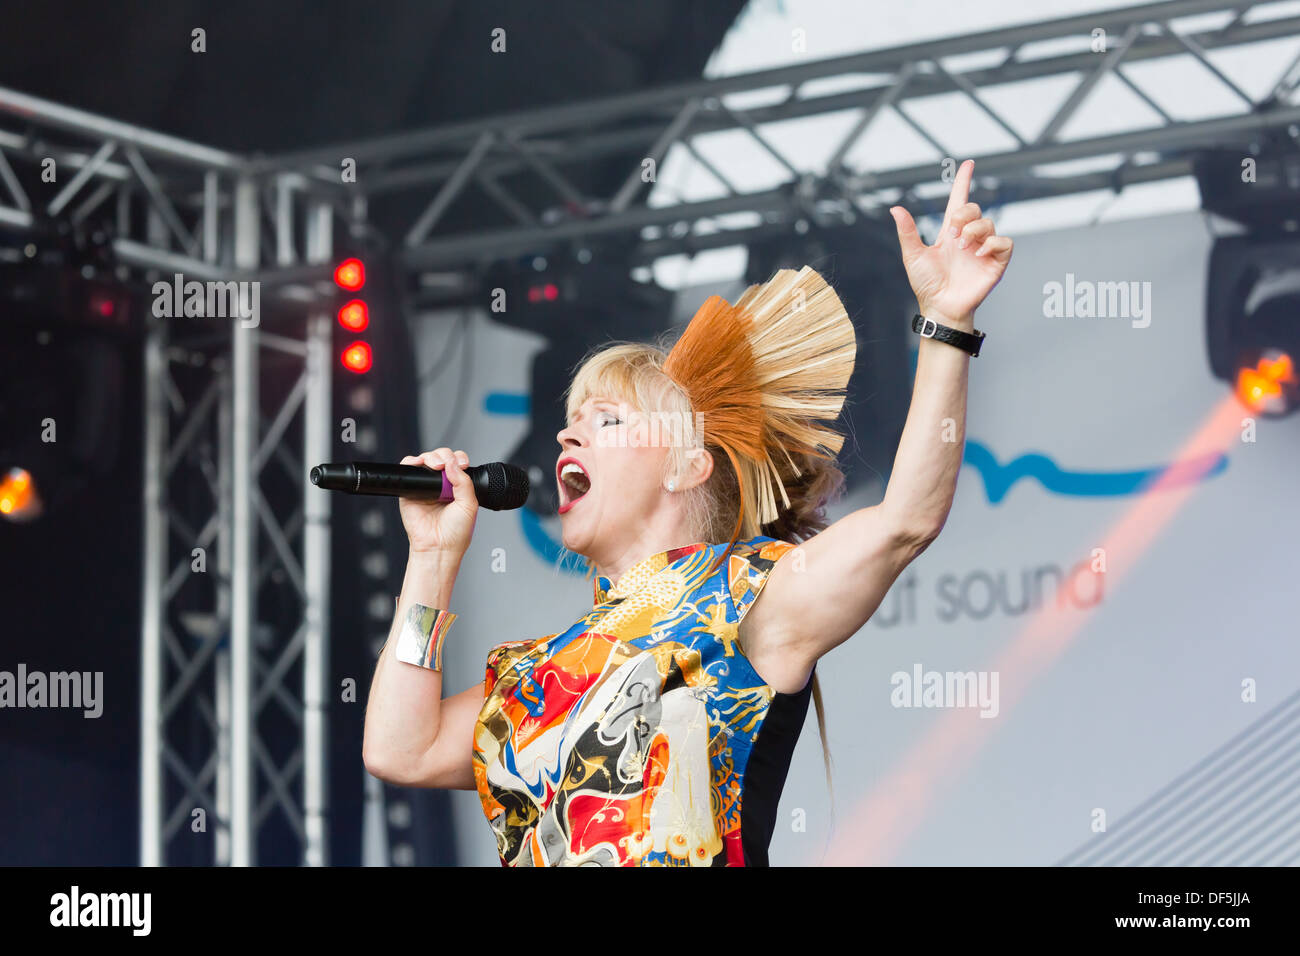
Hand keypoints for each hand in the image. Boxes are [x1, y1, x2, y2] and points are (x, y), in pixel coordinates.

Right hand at [397, 448, 478, 558]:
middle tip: (446, 464)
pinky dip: (411, 461)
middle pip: (441, 457)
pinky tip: (420, 464)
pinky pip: (408, 469)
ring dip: (431, 456)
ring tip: (436, 465)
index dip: (459, 458)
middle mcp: (441, 484)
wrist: (438, 547)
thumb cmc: (455, 533)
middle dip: (445, 455)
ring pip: (425, 459)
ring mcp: (425, 486)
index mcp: (457, 486)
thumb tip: (453, 463)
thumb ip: (464, 482)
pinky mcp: (409, 490)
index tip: (463, 463)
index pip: (457, 463)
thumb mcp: (469, 505)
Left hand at [889, 159, 1012, 327]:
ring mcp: (983, 249)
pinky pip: (1004, 242)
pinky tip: (978, 254)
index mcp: (950, 233)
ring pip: (989, 223)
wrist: (940, 307)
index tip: (968, 164)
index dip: (963, 182)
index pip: (959, 201)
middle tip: (952, 234)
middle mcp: (968, 238)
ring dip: (974, 231)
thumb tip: (895, 208)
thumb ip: (907, 231)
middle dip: (963, 215)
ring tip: (963, 247)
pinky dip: (992, 244)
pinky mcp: (996, 262)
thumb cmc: (927, 284)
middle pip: (974, 209)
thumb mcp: (913, 255)